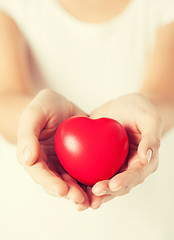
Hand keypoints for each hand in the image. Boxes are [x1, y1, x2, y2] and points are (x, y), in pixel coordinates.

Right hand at [16, 89, 89, 209]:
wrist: (60, 104)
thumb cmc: (44, 106)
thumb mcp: (34, 114)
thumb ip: (28, 135)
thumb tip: (28, 159)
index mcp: (34, 157)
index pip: (40, 174)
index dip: (50, 183)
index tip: (62, 190)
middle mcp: (48, 164)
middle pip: (57, 183)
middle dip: (69, 193)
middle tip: (81, 199)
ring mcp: (63, 163)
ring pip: (71, 182)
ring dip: (81, 192)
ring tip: (93, 200)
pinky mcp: (78, 160)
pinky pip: (85, 172)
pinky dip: (92, 181)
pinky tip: (102, 185)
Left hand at [87, 93, 163, 208]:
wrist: (123, 106)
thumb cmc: (139, 110)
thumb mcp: (149, 119)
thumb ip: (150, 138)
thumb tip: (146, 157)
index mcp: (143, 161)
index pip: (135, 175)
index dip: (125, 181)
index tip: (112, 184)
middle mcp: (128, 167)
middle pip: (118, 185)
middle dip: (106, 192)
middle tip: (94, 193)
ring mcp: (113, 165)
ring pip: (104, 183)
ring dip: (93, 193)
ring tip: (81, 199)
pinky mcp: (100, 161)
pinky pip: (91, 172)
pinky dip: (82, 180)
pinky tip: (71, 183)